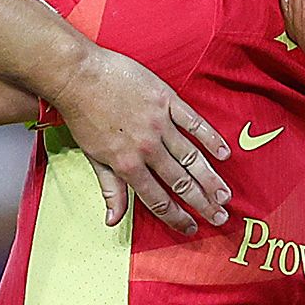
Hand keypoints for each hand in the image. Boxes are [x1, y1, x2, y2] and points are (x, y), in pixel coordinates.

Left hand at [47, 45, 231, 233]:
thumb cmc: (83, 117)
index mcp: (127, 165)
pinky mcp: (166, 100)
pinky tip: (224, 153)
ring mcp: (159, 123)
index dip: (176, 217)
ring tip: (226, 195)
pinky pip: (194, 122)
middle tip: (220, 217)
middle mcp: (147, 148)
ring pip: (192, 157)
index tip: (191, 228)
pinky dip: (210, 138)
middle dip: (203, 204)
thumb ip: (110, 189)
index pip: (157, 199)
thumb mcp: (92, 157)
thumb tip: (113, 221)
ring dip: (211, 179)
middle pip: (180, 182)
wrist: (78, 76)